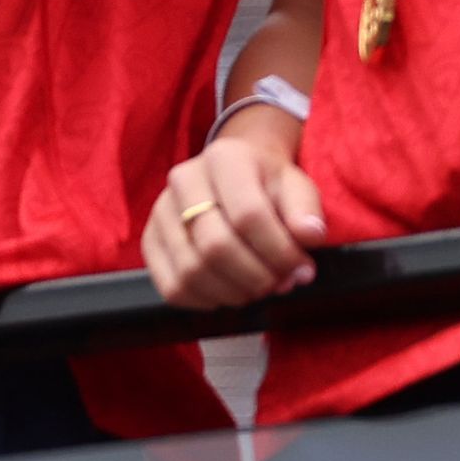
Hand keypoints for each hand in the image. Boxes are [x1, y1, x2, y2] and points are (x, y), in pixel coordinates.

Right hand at [143, 111, 328, 309]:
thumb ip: (306, 213)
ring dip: (232, 293)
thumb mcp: (297, 187)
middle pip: (216, 246)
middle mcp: (183, 179)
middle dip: (256, 277)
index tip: (302, 269)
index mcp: (224, 158)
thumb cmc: (268, 185)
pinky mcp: (150, 239)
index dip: (279, 252)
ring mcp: (161, 211)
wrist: (234, 175)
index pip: (248, 215)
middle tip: (279, 284)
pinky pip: (171, 286)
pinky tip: (227, 294)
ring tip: (255, 289)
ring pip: (191, 270)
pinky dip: (203, 301)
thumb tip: (309, 238)